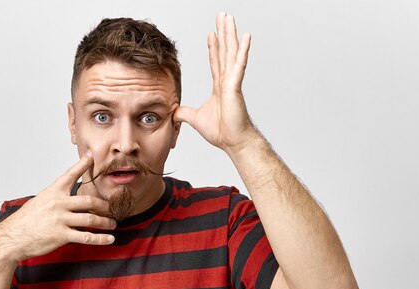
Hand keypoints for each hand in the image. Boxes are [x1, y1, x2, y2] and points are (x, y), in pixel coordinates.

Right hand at [0, 154, 116, 261]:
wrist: (12, 237)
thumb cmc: (25, 221)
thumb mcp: (39, 202)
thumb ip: (55, 198)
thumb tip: (68, 196)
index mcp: (53, 192)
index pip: (70, 174)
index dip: (83, 165)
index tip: (92, 156)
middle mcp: (58, 203)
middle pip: (89, 201)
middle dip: (104, 205)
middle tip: (113, 208)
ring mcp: (60, 219)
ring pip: (91, 219)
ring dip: (106, 222)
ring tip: (113, 223)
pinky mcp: (61, 235)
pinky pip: (86, 237)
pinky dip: (100, 238)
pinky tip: (109, 239)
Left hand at [174, 12, 255, 153]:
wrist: (233, 142)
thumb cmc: (221, 132)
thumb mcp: (195, 119)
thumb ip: (184, 113)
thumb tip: (174, 112)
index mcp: (219, 87)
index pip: (215, 62)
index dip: (213, 48)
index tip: (211, 34)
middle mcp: (227, 81)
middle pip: (224, 51)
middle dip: (223, 33)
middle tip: (222, 17)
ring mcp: (232, 83)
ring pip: (231, 53)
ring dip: (230, 34)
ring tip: (229, 18)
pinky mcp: (235, 87)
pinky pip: (239, 65)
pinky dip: (242, 50)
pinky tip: (245, 36)